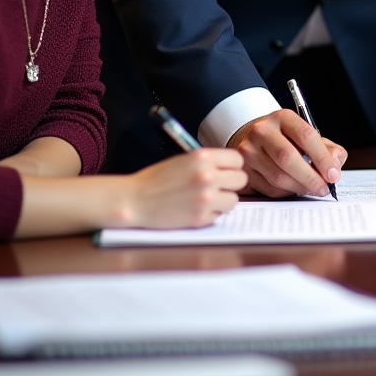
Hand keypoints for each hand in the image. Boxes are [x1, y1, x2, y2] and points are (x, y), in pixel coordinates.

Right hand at [122, 149, 246, 227]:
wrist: (134, 200)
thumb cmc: (157, 179)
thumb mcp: (185, 160)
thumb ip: (209, 162)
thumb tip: (233, 168)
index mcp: (203, 157)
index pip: (237, 160)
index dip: (232, 166)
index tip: (225, 171)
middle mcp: (207, 176)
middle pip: (241, 179)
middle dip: (230, 183)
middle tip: (218, 186)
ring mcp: (205, 198)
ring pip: (234, 200)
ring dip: (223, 200)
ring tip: (206, 199)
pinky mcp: (200, 218)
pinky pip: (219, 215)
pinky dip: (211, 214)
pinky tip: (195, 209)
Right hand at [228, 109, 345, 197]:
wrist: (253, 138)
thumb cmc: (286, 139)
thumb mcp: (307, 136)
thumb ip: (328, 149)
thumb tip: (334, 167)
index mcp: (283, 117)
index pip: (306, 136)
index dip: (322, 158)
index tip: (334, 175)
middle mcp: (262, 131)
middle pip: (288, 158)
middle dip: (310, 178)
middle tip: (324, 189)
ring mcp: (248, 150)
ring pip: (277, 177)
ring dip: (299, 188)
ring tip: (311, 189)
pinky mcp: (242, 170)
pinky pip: (267, 189)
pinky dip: (285, 193)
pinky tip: (293, 188)